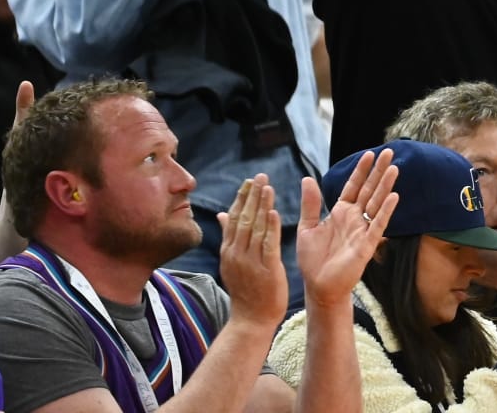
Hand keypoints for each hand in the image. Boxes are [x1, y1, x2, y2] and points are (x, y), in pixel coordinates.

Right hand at [218, 175, 288, 330]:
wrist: (251, 319)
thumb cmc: (246, 289)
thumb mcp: (233, 262)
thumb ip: (230, 237)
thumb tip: (222, 214)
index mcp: (229, 251)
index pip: (234, 219)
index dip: (242, 198)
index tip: (249, 181)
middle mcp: (236, 254)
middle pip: (243, 219)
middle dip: (251, 196)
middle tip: (259, 176)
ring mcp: (249, 262)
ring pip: (254, 229)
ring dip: (261, 206)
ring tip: (267, 187)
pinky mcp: (265, 269)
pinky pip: (267, 245)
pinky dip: (270, 228)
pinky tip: (274, 213)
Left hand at [298, 149, 398, 309]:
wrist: (318, 286)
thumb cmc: (313, 260)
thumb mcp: (307, 228)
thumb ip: (310, 204)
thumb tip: (307, 178)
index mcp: (340, 212)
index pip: (353, 186)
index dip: (361, 170)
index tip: (369, 154)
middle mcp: (354, 218)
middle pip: (369, 190)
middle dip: (378, 171)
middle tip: (389, 152)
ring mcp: (362, 230)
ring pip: (376, 203)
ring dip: (385, 186)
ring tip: (394, 168)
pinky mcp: (367, 244)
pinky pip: (377, 224)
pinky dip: (385, 211)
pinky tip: (393, 196)